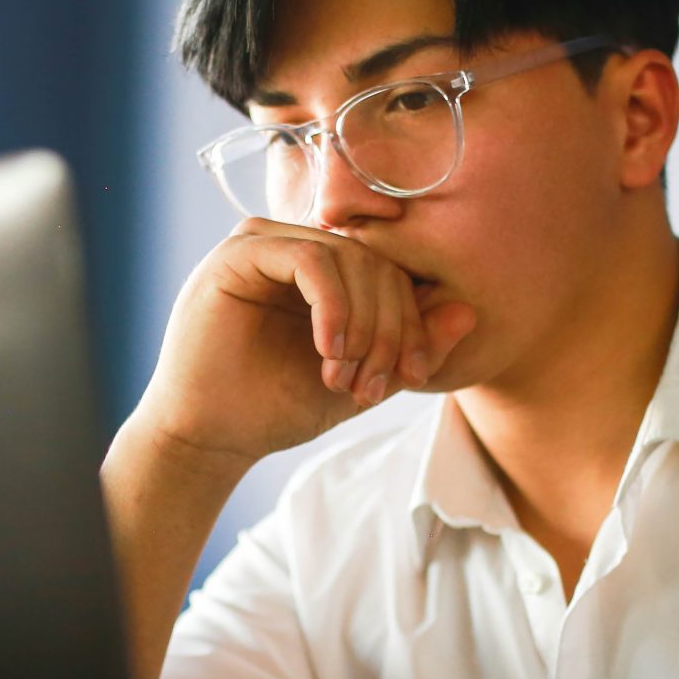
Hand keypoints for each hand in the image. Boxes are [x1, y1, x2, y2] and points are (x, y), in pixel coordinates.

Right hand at [126, 221, 477, 468]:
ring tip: (345, 379)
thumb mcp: (363, 378)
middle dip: (391, 329)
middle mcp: (294, 245)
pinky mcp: (240, 253)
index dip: (415, 321)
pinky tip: (329, 352)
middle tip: (376, 386)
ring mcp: (264, 242)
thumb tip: (468, 312)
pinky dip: (333, 309)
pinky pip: (313, 261)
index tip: (413, 377)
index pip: (392, 272)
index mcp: (322, 270)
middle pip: (377, 263)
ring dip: (363, 326)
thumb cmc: (276, 407)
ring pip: (351, 259)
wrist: (210, 437)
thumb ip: (411, 347)